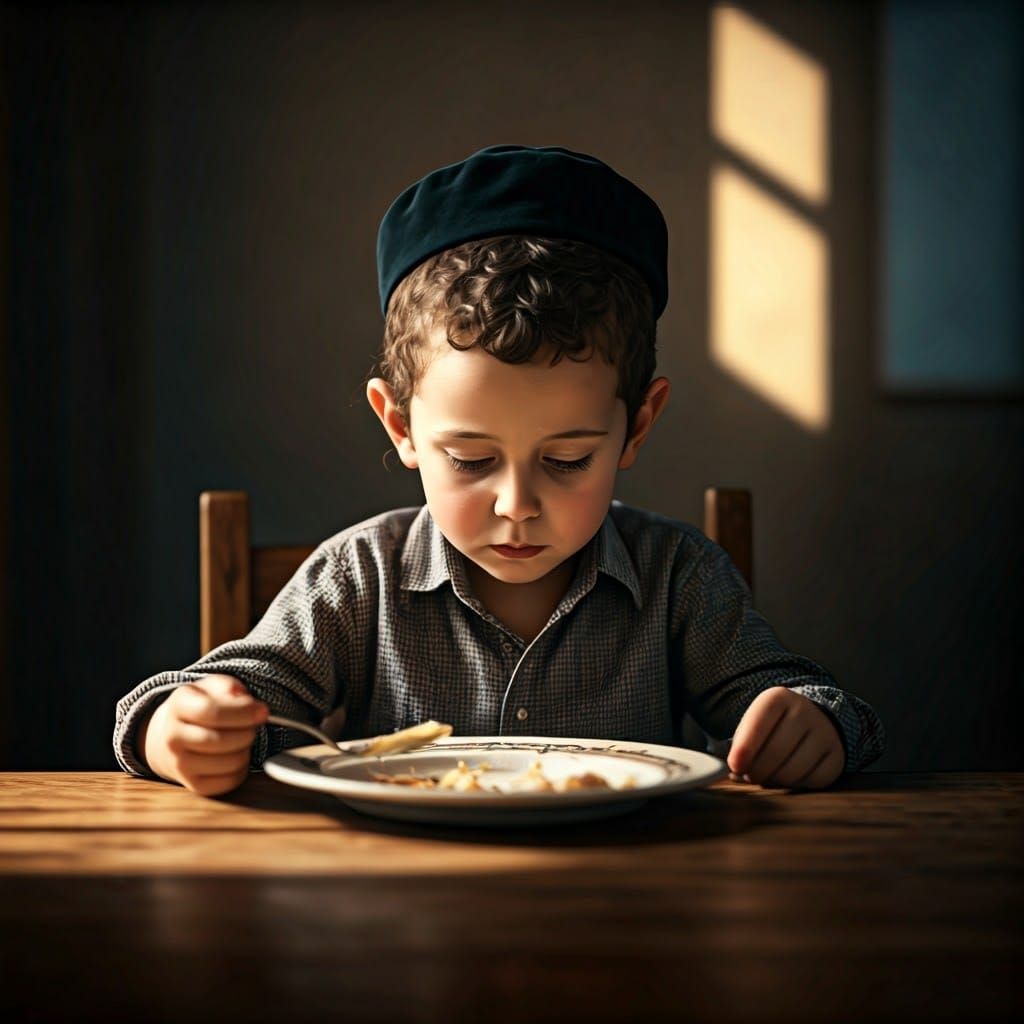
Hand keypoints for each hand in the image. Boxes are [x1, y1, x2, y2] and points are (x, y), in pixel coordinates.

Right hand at [139, 674, 268, 796]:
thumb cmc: (201, 706)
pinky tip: (237, 754)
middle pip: (221, 740)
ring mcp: (180, 764)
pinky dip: (243, 768)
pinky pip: (230, 781)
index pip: (212, 712)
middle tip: (252, 726)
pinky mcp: (193, 785)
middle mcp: (173, 737)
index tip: (262, 711)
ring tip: (243, 738)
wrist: (171, 734)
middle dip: (247, 732)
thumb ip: (228, 687)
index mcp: (178, 705)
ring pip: (229, 762)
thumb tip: (244, 700)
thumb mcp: (212, 687)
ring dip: (246, 749)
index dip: (243, 712)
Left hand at [727, 687, 845, 789]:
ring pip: (793, 771)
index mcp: (778, 698)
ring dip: (774, 781)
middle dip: (755, 771)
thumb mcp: (753, 723)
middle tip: (747, 775)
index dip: (744, 748)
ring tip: (765, 776)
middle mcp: (805, 711)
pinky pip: (813, 782)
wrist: (812, 719)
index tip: (734, 766)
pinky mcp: (837, 756)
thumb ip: (739, 743)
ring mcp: (825, 733)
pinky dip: (796, 786)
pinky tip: (788, 776)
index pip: (759, 722)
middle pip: (775, 752)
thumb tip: (733, 769)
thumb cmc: (773, 726)